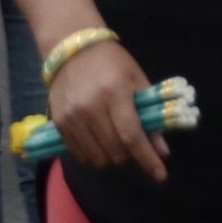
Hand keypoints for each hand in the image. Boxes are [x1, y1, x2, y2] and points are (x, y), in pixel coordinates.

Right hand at [47, 37, 168, 181]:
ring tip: (117, 146)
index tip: (160, 176)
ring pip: (97, 157)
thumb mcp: (137, 81)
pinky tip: (99, 144)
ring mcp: (72, 116)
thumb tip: (162, 151)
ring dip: (112, 159)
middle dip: (131, 158)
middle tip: (135, 148)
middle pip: (115, 151)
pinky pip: (78, 153)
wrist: (71, 46)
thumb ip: (150, 116)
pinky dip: (93, 156)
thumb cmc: (111, 62)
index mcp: (114, 93)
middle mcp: (90, 107)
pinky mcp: (59, 122)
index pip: (132, 136)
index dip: (148, 160)